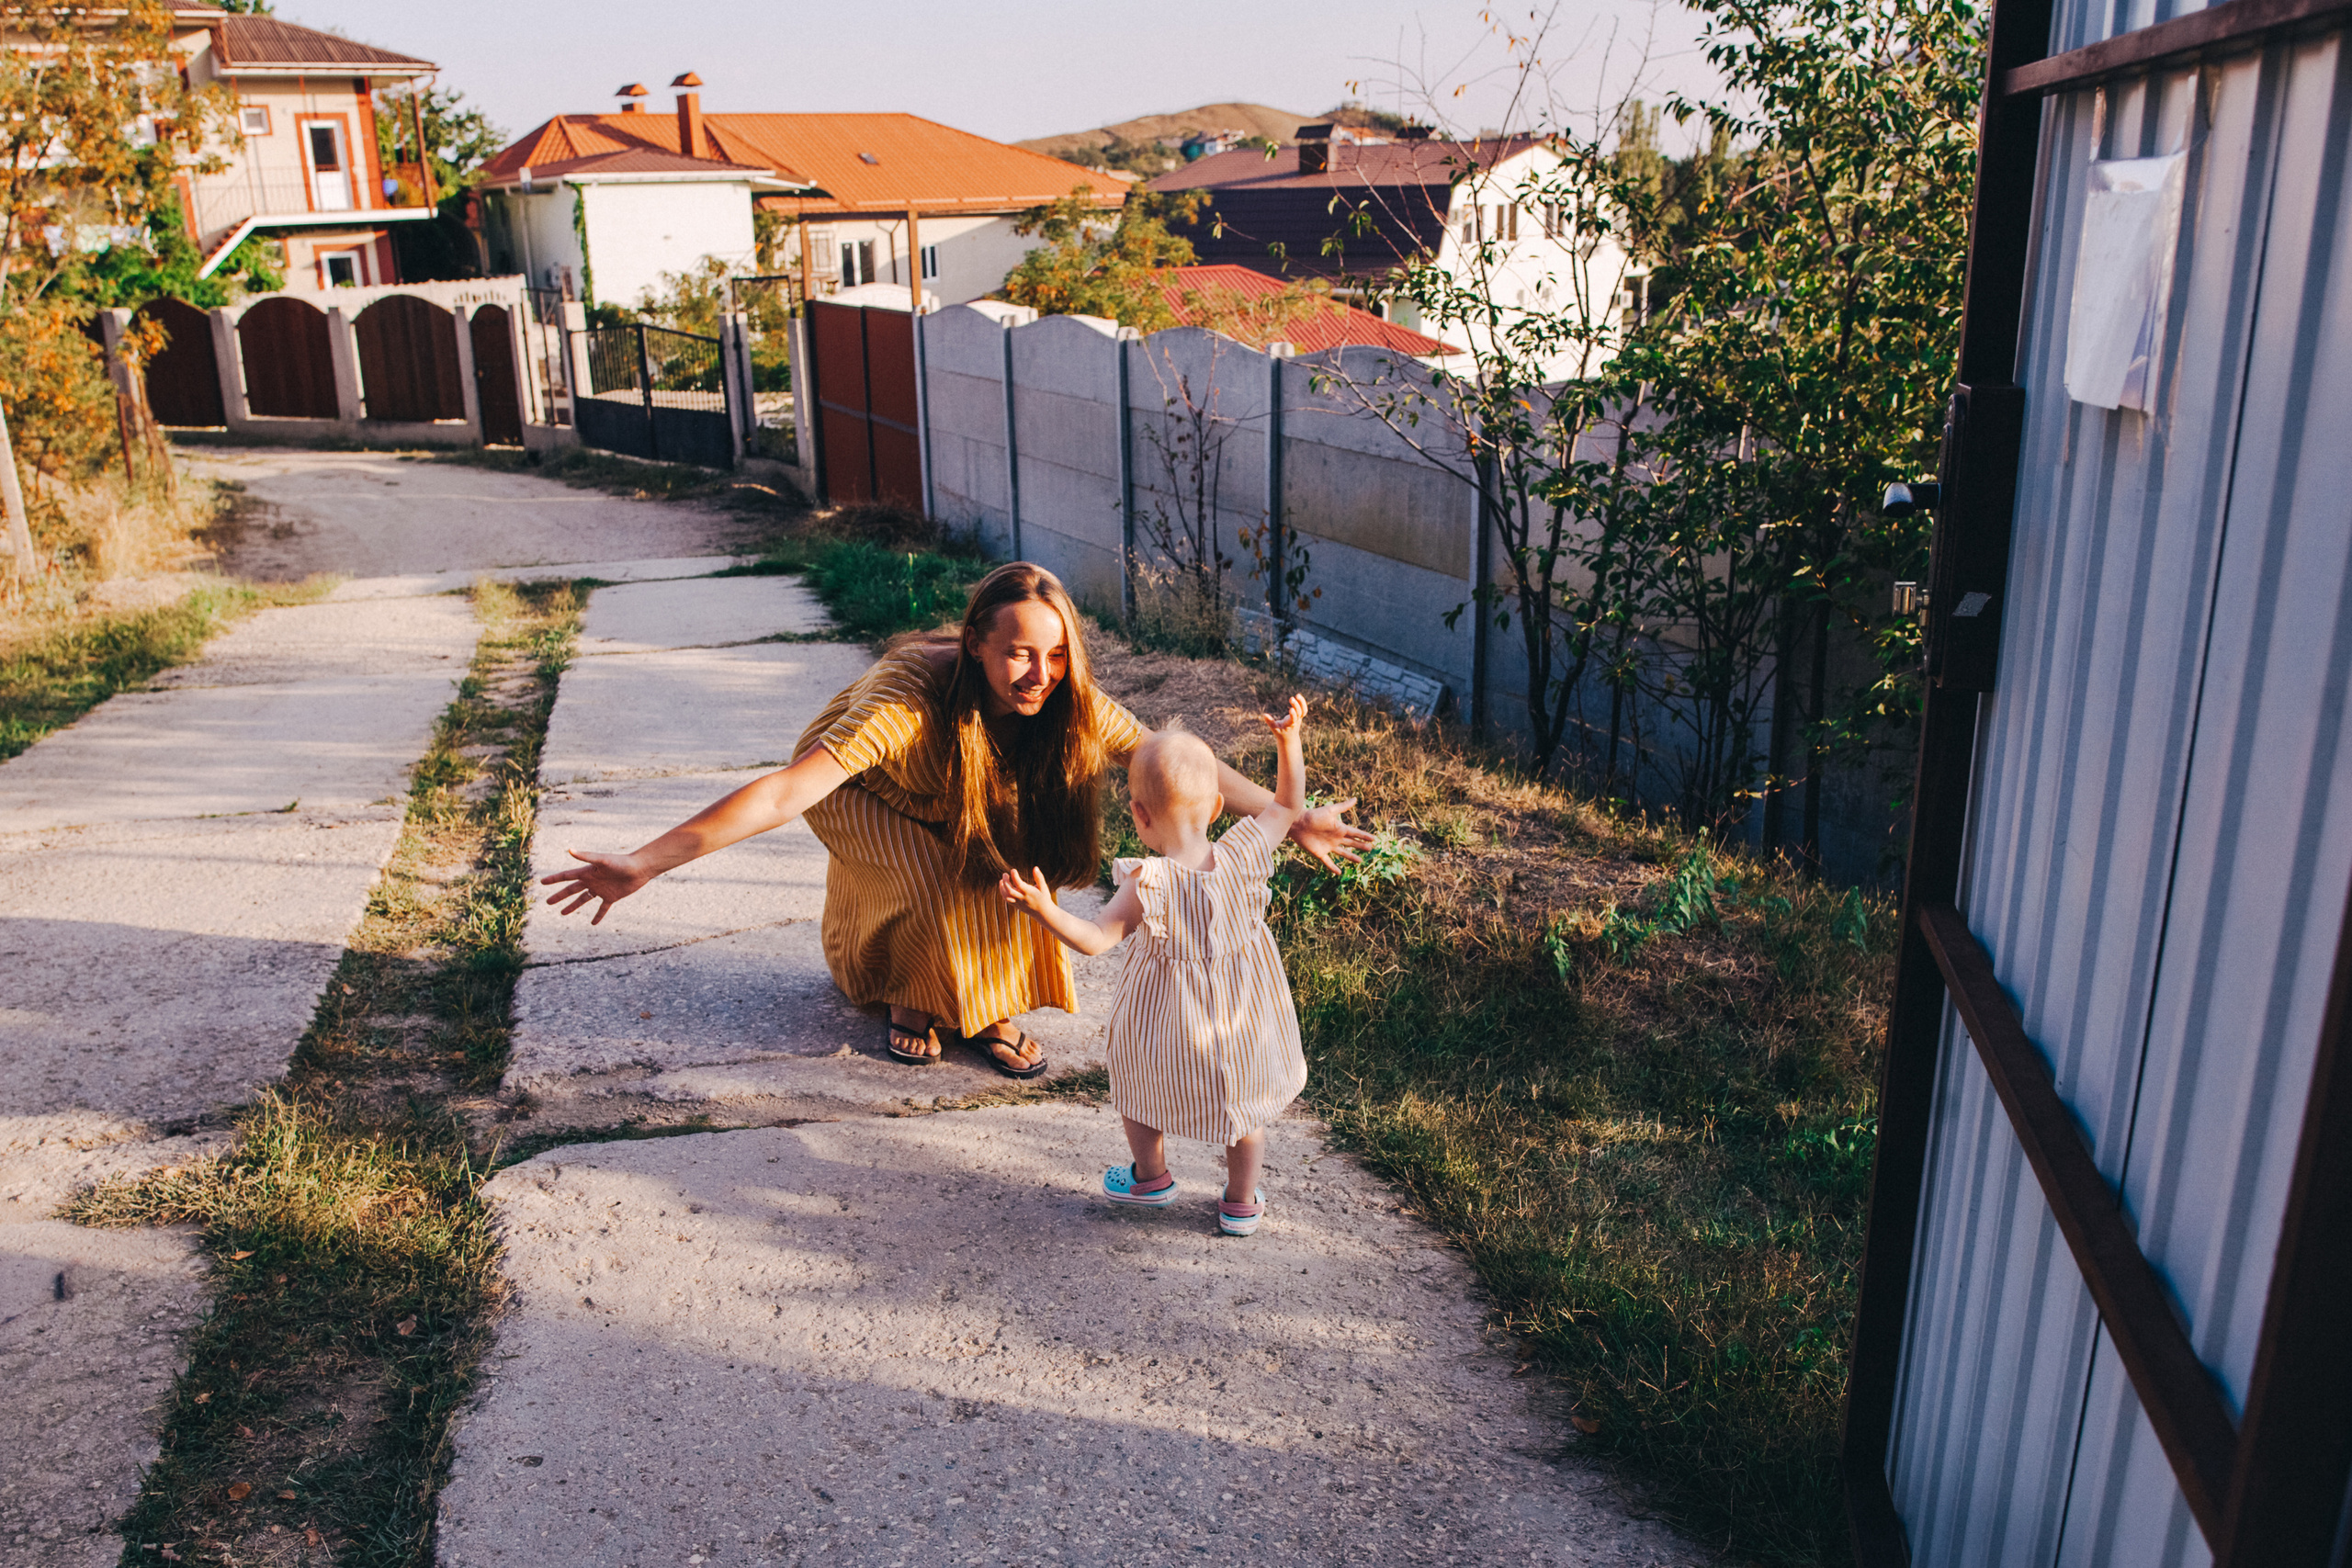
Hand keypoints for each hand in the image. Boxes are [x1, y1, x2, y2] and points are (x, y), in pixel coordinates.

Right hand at [540, 849, 654, 924]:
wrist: (639, 869)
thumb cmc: (621, 862)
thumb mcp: (602, 860)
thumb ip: (586, 856)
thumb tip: (569, 850)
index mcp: (587, 872)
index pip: (566, 876)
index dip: (554, 879)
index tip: (542, 882)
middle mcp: (592, 881)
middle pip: (571, 890)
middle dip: (560, 896)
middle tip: (548, 902)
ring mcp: (601, 889)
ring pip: (583, 899)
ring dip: (573, 906)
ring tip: (562, 913)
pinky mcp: (612, 897)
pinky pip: (602, 908)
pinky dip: (598, 915)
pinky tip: (593, 924)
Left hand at [997, 865, 1055, 915]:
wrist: (1043, 913)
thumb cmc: (1044, 898)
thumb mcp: (1044, 887)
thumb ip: (1039, 877)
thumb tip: (1035, 867)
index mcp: (1029, 892)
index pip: (1019, 884)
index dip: (1014, 876)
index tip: (1013, 870)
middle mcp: (1022, 898)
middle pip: (1010, 890)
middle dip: (1005, 881)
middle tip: (1005, 874)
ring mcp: (1018, 902)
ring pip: (1006, 896)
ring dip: (1002, 888)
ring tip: (1001, 880)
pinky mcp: (1016, 905)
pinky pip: (1007, 899)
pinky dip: (1003, 893)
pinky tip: (1003, 886)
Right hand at [1261, 694, 1307, 737]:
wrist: (1290, 738)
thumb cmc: (1281, 733)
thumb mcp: (1274, 728)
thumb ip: (1270, 722)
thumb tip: (1264, 714)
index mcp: (1290, 725)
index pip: (1294, 719)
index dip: (1293, 714)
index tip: (1291, 709)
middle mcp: (1296, 721)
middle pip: (1300, 713)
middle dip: (1296, 706)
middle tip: (1291, 698)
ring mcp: (1299, 719)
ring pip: (1303, 711)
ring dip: (1302, 703)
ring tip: (1297, 695)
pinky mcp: (1300, 716)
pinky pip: (1303, 709)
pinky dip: (1302, 703)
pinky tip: (1298, 696)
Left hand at [1289, 799, 1371, 870]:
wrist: (1298, 823)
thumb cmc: (1314, 815)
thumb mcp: (1330, 811)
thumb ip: (1343, 807)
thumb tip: (1355, 799)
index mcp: (1339, 828)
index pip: (1355, 833)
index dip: (1364, 836)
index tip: (1373, 838)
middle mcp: (1335, 838)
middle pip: (1351, 843)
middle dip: (1360, 846)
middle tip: (1370, 849)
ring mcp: (1328, 846)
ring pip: (1343, 853)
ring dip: (1351, 857)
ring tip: (1360, 861)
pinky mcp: (1320, 853)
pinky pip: (1328, 862)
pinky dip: (1333, 867)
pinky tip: (1339, 872)